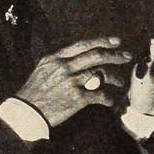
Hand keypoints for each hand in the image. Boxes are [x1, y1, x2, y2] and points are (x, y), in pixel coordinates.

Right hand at [15, 37, 130, 126]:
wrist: (27, 111)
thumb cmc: (34, 91)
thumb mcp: (42, 68)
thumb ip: (59, 60)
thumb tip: (75, 55)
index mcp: (56, 58)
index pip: (83, 45)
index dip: (101, 41)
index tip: (116, 41)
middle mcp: (65, 67)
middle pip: (96, 56)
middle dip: (114, 55)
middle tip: (127, 56)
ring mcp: (71, 82)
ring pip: (100, 74)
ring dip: (114, 77)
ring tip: (120, 82)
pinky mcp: (76, 98)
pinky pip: (99, 95)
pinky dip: (107, 98)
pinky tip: (110, 101)